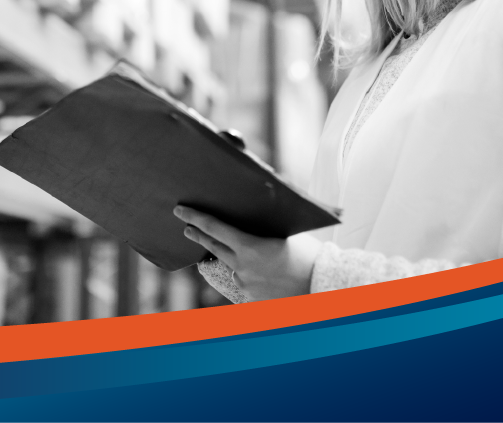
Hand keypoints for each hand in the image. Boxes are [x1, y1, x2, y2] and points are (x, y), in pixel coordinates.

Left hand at [174, 205, 320, 300]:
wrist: (322, 286)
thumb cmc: (308, 255)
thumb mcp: (285, 233)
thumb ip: (264, 224)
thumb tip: (256, 205)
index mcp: (249, 247)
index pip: (214, 228)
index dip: (195, 218)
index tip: (180, 211)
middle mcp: (242, 267)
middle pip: (213, 247)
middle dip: (198, 235)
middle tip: (187, 228)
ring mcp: (245, 285)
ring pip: (232, 266)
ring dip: (233, 257)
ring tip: (249, 253)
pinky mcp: (251, 298)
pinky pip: (244, 281)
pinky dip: (249, 274)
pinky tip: (265, 273)